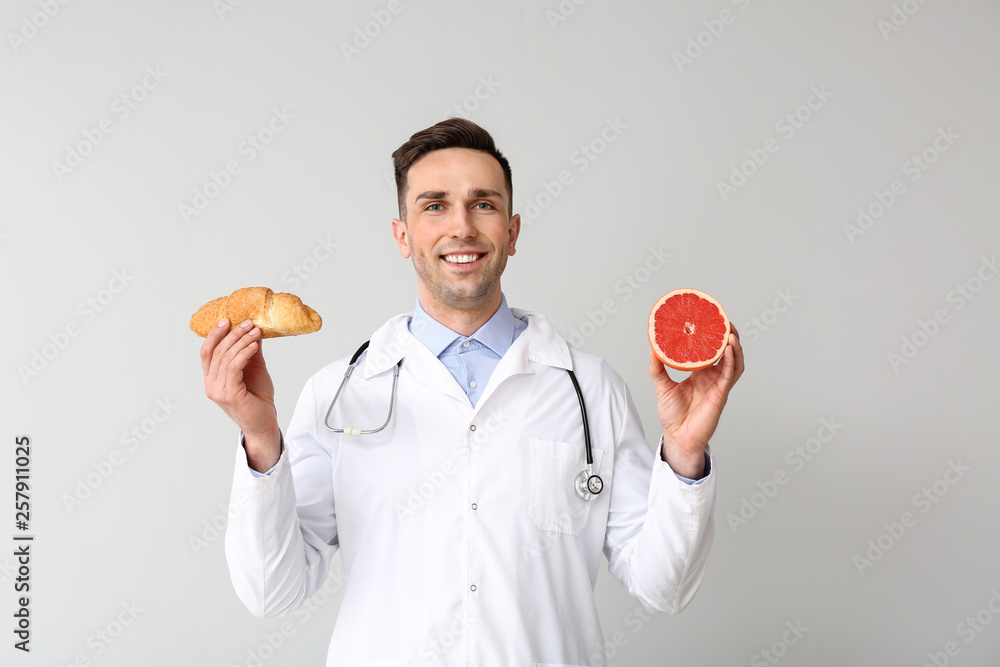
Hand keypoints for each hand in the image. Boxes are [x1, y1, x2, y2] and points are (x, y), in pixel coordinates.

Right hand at [200, 318, 279, 470]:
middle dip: (232, 334)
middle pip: (216, 351)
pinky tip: (254, 345)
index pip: (207, 351)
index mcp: (212, 378)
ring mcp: (218, 390)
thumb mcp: (253, 369)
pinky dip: (244, 353)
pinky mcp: (230, 395)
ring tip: (255, 331)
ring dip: (241, 341)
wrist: (264, 423)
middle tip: (248, 322)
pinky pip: (234, 367)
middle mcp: (211, 384)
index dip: (215, 334)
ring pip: (225, 357)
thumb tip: (252, 329)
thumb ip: (249, 351)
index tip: (227, 319)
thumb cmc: (258, 398)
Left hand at [647, 326, 744, 477]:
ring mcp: (718, 385)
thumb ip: (657, 367)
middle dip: (728, 336)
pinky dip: (731, 359)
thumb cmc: (672, 415)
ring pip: (734, 361)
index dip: (712, 336)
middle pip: (726, 352)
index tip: (709, 319)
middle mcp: (712, 377)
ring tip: (730, 331)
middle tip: (724, 320)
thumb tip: (652, 347)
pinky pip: (729, 374)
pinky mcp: (721, 394)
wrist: (677, 437)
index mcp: (700, 373)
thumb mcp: (661, 385)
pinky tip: (729, 348)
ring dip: (735, 346)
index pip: (710, 350)